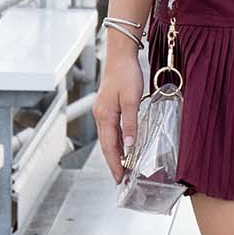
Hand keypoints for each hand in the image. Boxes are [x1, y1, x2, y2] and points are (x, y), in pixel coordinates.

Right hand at [93, 40, 145, 183]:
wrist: (120, 55)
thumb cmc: (127, 74)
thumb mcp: (133, 99)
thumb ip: (131, 123)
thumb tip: (129, 145)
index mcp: (105, 116)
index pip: (110, 147)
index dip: (115, 164)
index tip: (120, 179)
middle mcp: (100, 115)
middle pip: (106, 145)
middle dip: (113, 163)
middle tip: (120, 179)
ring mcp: (102, 111)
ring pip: (107, 138)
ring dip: (114, 153)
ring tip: (122, 167)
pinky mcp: (106, 106)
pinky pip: (110, 129)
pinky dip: (116, 141)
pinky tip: (123, 145)